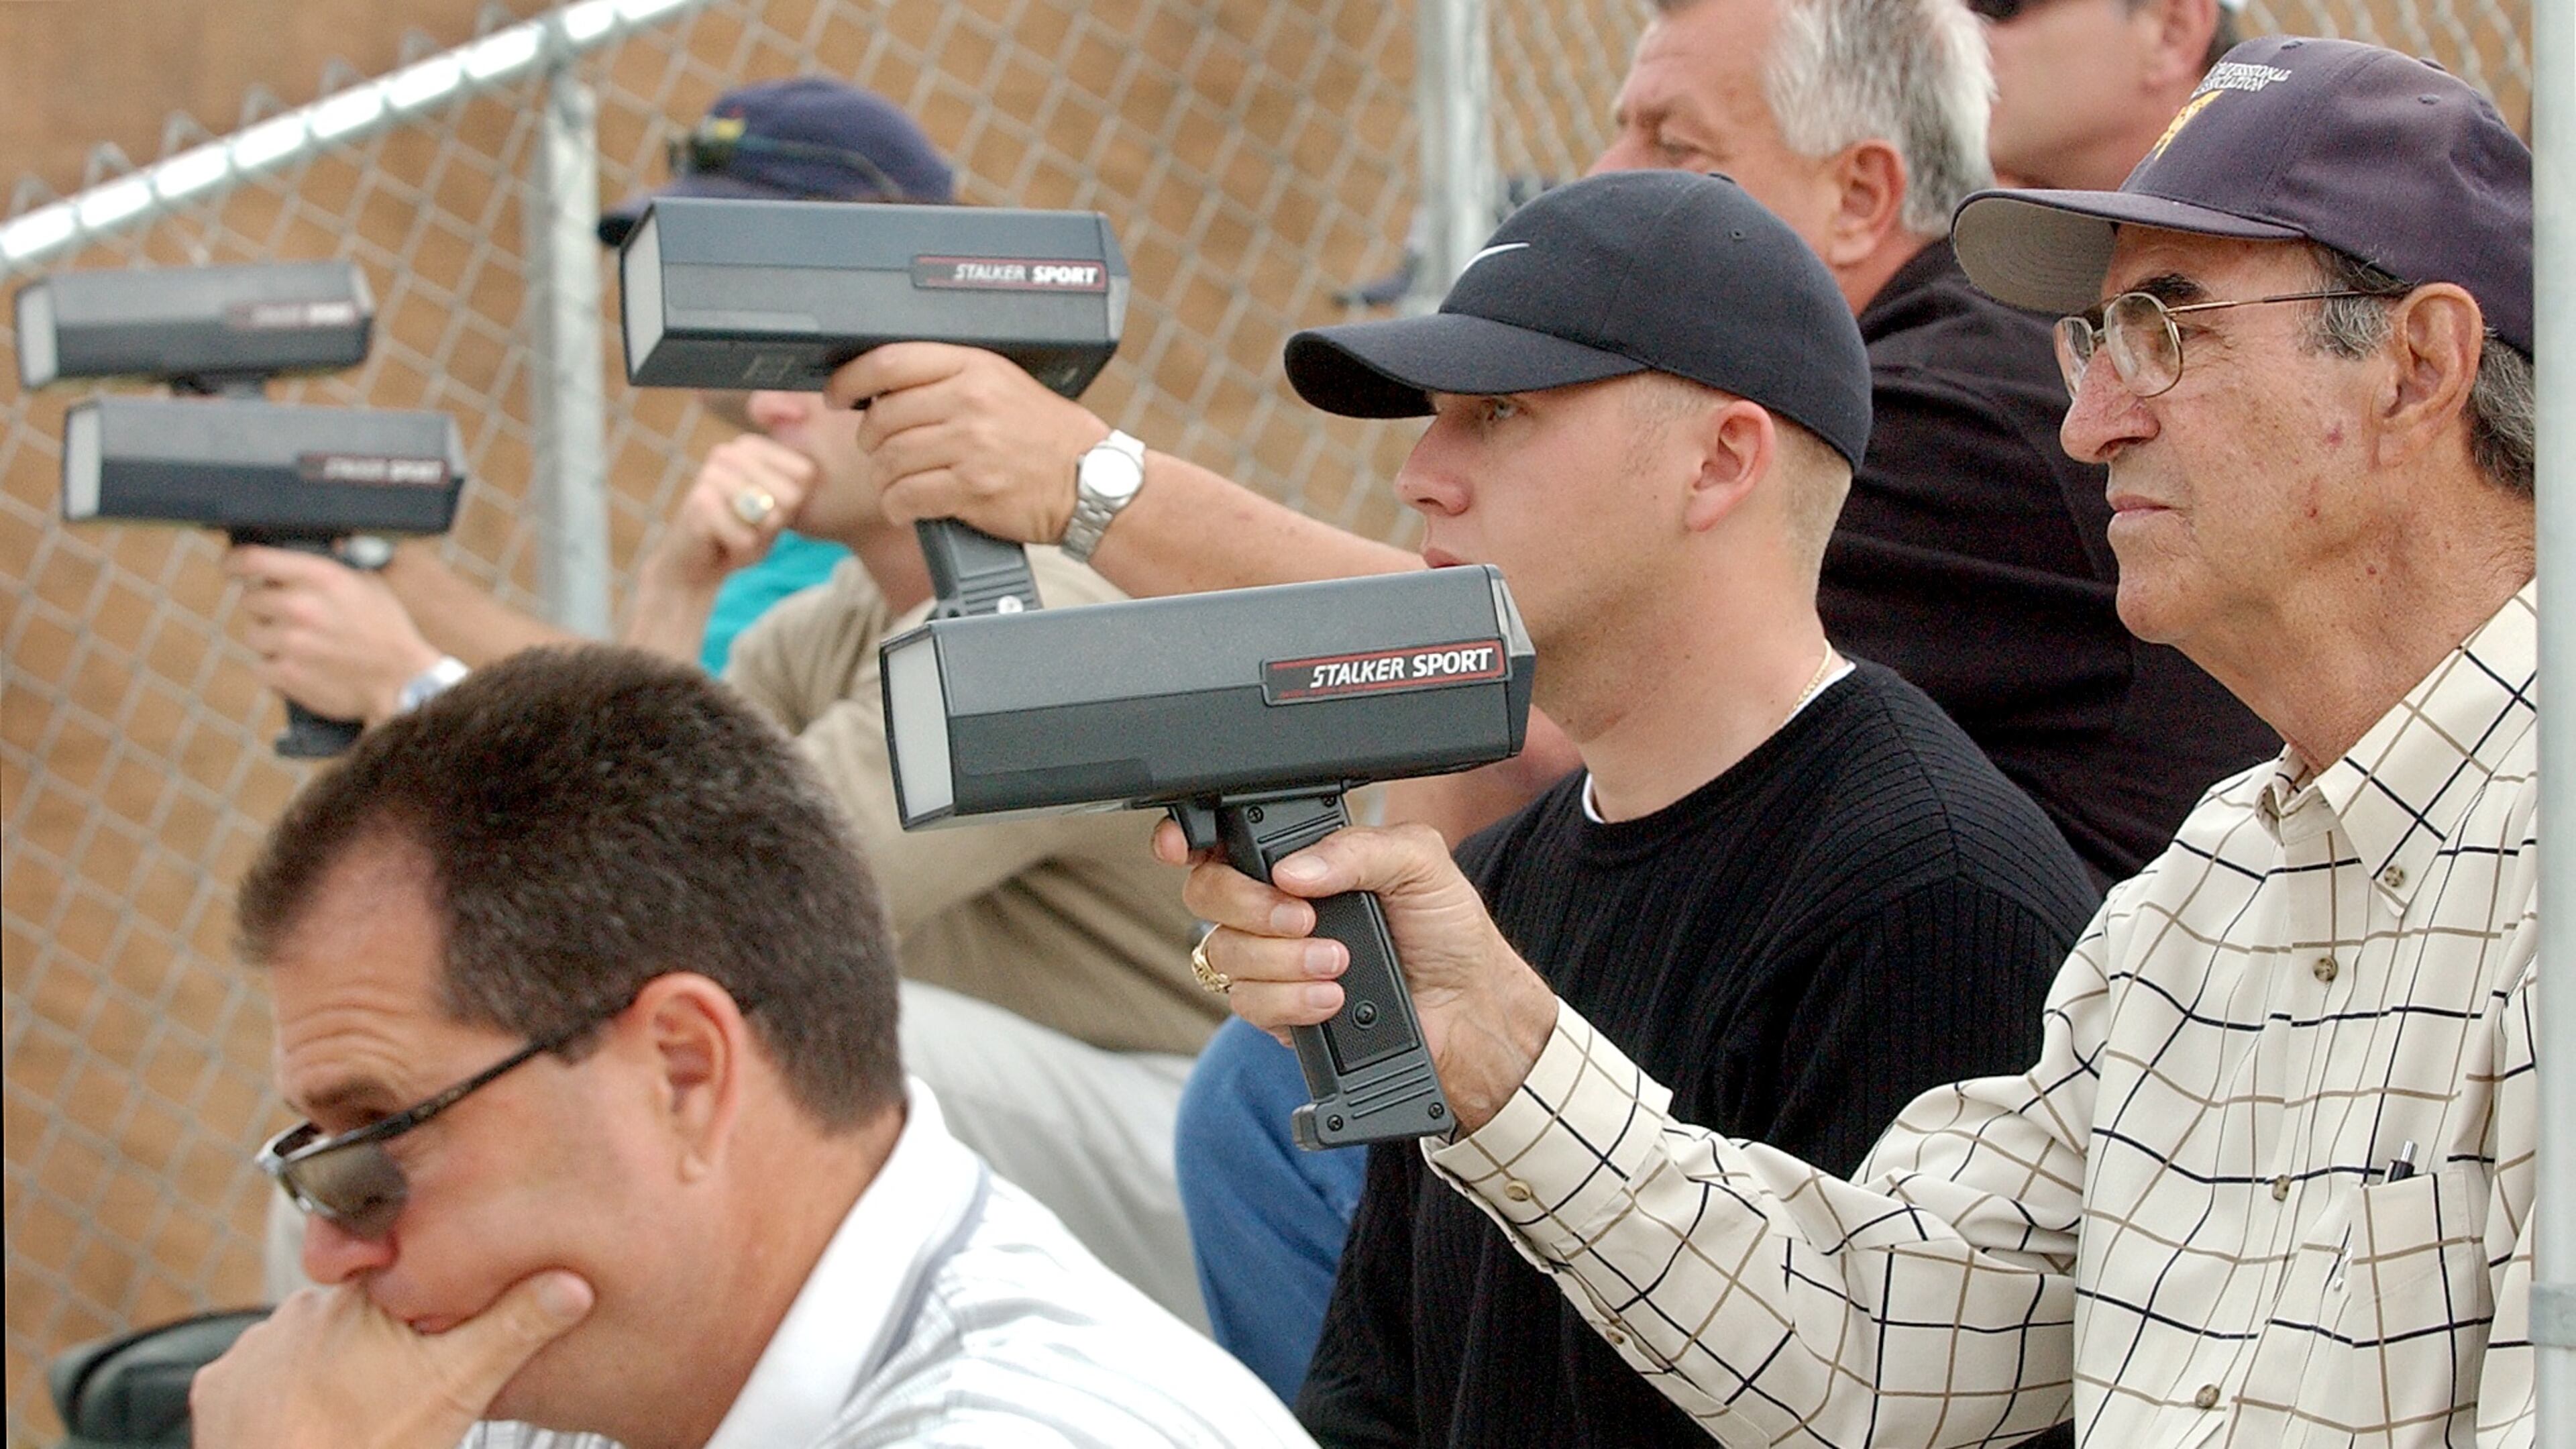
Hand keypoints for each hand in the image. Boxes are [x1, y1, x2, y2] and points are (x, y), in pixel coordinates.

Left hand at [191, 1270, 592, 1448]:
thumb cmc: (371, 1447)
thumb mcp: (459, 1388)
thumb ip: (514, 1328)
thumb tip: (573, 1283)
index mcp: (363, 1294)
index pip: (400, 1276)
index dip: (422, 1301)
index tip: (434, 1334)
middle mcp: (299, 1307)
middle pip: (352, 1310)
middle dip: (374, 1338)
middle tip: (399, 1385)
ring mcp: (251, 1347)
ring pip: (303, 1342)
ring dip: (326, 1365)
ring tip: (355, 1408)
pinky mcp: (216, 1387)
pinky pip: (255, 1375)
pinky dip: (280, 1394)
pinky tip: (309, 1420)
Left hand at [228, 546, 442, 725]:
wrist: (403, 681)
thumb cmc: (388, 630)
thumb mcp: (369, 584)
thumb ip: (335, 568)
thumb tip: (321, 548)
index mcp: (321, 577)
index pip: (255, 559)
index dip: (235, 561)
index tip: (230, 566)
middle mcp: (300, 606)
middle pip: (250, 599)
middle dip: (266, 607)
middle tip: (292, 617)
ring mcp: (290, 642)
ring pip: (254, 634)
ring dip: (270, 638)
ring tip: (302, 645)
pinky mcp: (286, 674)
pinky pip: (260, 666)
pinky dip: (276, 668)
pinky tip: (301, 666)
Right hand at [637, 433, 820, 595]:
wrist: (694, 564)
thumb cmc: (740, 536)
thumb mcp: (775, 518)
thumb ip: (786, 505)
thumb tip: (769, 513)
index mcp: (752, 448)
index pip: (804, 473)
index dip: (794, 505)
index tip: (768, 511)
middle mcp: (730, 452)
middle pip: (791, 495)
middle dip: (775, 523)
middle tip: (749, 527)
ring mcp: (711, 473)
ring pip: (770, 517)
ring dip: (757, 540)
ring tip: (734, 535)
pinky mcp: (700, 502)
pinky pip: (746, 538)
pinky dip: (741, 551)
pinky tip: (720, 544)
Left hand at [828, 342, 1111, 544]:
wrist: (1091, 482)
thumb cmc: (1047, 438)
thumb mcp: (1004, 385)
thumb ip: (949, 381)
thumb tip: (884, 392)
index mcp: (974, 367)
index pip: (890, 362)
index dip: (850, 380)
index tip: (838, 395)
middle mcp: (970, 401)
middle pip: (883, 417)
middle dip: (870, 440)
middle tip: (879, 451)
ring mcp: (971, 446)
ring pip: (890, 459)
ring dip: (883, 478)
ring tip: (895, 483)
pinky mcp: (972, 489)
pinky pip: (907, 496)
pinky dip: (897, 506)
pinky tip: (906, 506)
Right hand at [1154, 820, 1559, 1133]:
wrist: (1468, 1009)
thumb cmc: (1446, 929)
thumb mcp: (1419, 862)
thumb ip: (1358, 848)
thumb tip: (1293, 869)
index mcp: (1302, 857)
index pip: (1224, 838)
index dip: (1188, 838)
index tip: (1181, 846)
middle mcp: (1275, 905)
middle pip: (1206, 893)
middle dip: (1247, 905)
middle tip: (1303, 917)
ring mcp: (1272, 960)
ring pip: (1223, 954)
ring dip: (1280, 960)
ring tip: (1339, 963)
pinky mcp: (1278, 1011)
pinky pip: (1246, 1004)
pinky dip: (1289, 1000)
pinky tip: (1332, 998)